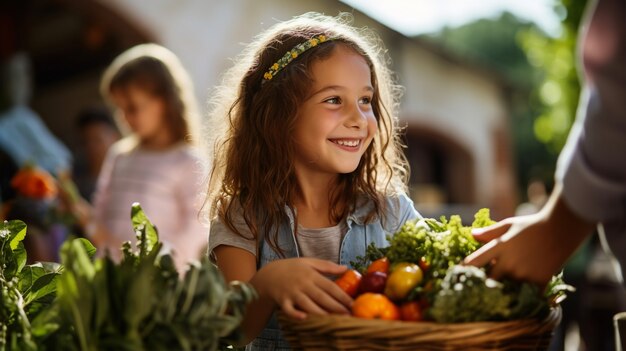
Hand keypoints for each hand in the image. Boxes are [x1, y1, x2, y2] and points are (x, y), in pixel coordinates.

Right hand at [250, 258, 352, 318]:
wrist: (268, 275)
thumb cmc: (291, 269)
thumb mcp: (308, 262)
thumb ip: (327, 266)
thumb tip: (346, 268)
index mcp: (311, 274)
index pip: (330, 286)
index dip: (342, 296)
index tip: (352, 304)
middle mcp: (302, 284)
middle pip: (322, 297)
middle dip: (336, 307)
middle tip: (348, 315)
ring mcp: (292, 293)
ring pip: (308, 305)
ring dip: (320, 313)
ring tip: (333, 320)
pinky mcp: (282, 301)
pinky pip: (289, 310)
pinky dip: (295, 314)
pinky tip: (304, 318)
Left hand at [464, 185, 593, 285]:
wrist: (561, 229)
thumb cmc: (532, 225)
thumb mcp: (508, 225)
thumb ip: (489, 233)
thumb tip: (471, 235)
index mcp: (498, 247)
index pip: (474, 262)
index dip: (464, 270)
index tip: (458, 275)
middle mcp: (508, 263)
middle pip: (487, 281)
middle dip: (482, 285)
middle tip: (476, 290)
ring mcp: (523, 274)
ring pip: (506, 290)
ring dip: (502, 292)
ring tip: (496, 297)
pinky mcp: (538, 282)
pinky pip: (526, 295)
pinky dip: (522, 296)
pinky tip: (518, 299)